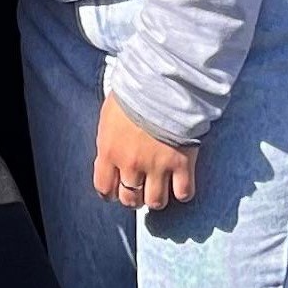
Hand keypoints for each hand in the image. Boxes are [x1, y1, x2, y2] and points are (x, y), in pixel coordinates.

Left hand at [93, 97, 196, 213]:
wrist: (161, 86)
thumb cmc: (132, 96)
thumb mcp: (108, 118)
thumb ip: (108, 143)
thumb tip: (109, 159)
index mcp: (109, 151)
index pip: (104, 187)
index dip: (110, 194)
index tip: (115, 192)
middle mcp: (131, 164)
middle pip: (130, 199)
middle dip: (134, 198)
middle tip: (140, 190)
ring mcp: (157, 166)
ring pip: (156, 202)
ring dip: (157, 198)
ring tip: (159, 188)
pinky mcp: (182, 164)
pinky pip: (183, 193)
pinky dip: (182, 192)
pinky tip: (180, 184)